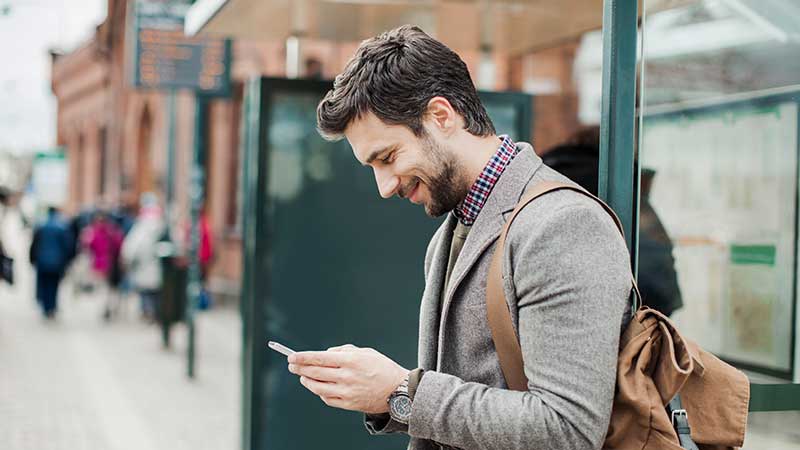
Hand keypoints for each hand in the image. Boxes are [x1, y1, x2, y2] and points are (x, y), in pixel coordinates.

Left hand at [287, 344, 408, 413]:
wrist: (398, 390)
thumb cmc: (382, 368)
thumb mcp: (365, 352)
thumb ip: (343, 351)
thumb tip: (325, 354)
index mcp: (351, 361)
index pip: (319, 358)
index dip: (303, 357)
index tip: (292, 357)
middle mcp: (347, 377)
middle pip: (315, 373)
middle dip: (300, 368)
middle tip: (292, 366)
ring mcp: (347, 392)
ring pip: (318, 387)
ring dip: (307, 381)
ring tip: (303, 377)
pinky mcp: (349, 404)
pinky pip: (327, 399)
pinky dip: (320, 393)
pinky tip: (318, 387)